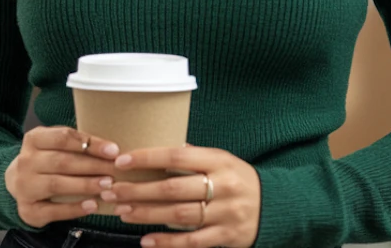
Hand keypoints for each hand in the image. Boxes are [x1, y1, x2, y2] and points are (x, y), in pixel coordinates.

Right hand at [4, 126, 119, 227]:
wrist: (18, 183)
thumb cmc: (47, 161)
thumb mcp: (55, 145)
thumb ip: (77, 144)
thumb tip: (112, 150)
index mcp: (34, 139)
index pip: (63, 138)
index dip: (90, 144)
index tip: (113, 151)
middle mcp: (25, 162)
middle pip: (62, 162)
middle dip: (92, 166)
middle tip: (115, 170)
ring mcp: (24, 187)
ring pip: (57, 184)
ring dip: (85, 185)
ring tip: (107, 186)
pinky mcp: (27, 210)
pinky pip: (53, 210)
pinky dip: (74, 208)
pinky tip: (92, 205)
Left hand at [105, 146, 261, 247]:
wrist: (276, 206)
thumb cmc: (238, 179)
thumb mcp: (222, 161)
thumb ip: (193, 157)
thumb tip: (155, 152)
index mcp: (220, 161)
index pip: (178, 155)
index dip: (148, 157)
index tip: (122, 160)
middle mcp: (223, 186)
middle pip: (173, 187)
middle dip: (138, 190)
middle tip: (113, 190)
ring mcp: (225, 213)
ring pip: (179, 215)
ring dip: (147, 214)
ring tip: (123, 212)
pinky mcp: (226, 236)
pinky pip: (192, 241)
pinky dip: (167, 242)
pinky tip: (146, 240)